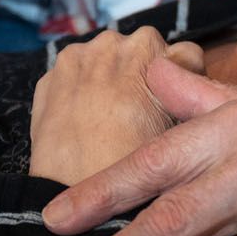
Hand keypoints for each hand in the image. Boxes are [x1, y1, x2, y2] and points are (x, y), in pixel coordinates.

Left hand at [28, 27, 205, 185]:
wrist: (76, 193)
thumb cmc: (137, 168)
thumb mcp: (178, 128)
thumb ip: (187, 90)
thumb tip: (186, 80)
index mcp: (147, 46)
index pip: (182, 54)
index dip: (182, 84)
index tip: (171, 106)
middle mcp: (110, 41)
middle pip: (139, 53)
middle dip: (141, 77)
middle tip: (139, 117)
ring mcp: (75, 56)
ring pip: (104, 62)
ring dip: (110, 80)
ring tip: (110, 121)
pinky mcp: (48, 76)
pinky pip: (74, 77)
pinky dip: (81, 92)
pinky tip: (85, 122)